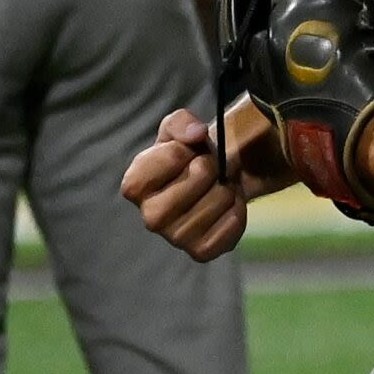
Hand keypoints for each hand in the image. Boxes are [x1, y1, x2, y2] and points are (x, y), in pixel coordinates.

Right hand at [121, 110, 253, 261]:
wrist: (220, 176)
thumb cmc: (193, 152)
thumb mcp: (181, 126)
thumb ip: (181, 123)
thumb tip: (195, 135)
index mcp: (136, 185)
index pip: (163, 161)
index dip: (183, 150)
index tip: (189, 151)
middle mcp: (150, 216)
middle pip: (195, 181)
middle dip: (211, 167)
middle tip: (211, 169)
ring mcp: (175, 237)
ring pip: (217, 203)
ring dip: (227, 188)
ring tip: (220, 186)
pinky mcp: (201, 250)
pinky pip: (229, 227)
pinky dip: (238, 211)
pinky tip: (228, 206)